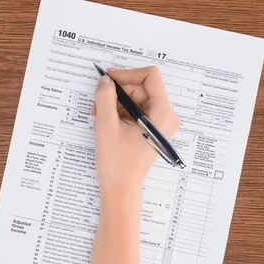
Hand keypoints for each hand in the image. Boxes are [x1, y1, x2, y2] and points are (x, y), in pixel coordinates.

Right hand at [93, 66, 180, 203]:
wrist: (121, 189)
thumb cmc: (117, 162)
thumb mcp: (106, 125)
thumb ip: (105, 97)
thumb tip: (105, 80)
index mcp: (162, 113)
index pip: (150, 76)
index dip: (127, 73)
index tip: (108, 78)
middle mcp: (165, 116)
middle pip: (141, 87)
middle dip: (117, 91)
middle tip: (97, 101)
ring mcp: (159, 123)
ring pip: (135, 98)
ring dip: (114, 102)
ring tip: (98, 115)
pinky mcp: (150, 129)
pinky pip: (135, 110)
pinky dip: (118, 112)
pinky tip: (104, 121)